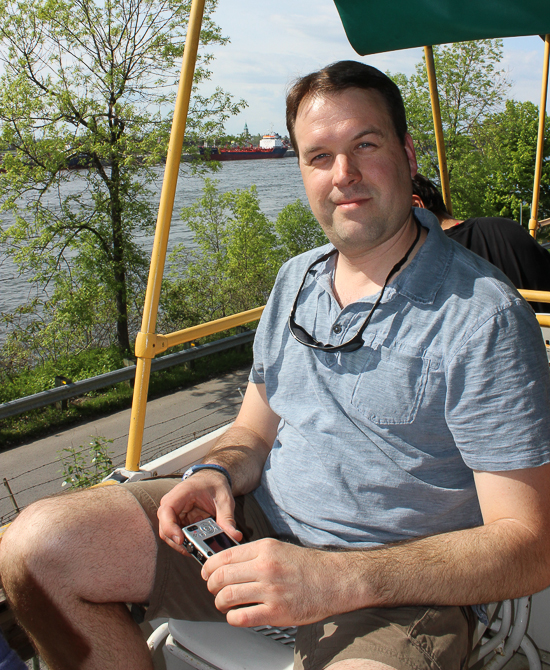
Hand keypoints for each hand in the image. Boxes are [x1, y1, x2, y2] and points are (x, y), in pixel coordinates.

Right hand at [157, 470, 241, 554]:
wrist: (212, 479)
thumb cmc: (215, 485)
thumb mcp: (224, 500)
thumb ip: (227, 519)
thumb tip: (234, 536)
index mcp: (180, 494)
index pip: (166, 512)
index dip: (170, 528)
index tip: (181, 540)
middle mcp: (172, 504)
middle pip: (166, 529)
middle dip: (180, 542)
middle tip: (197, 549)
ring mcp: (174, 514)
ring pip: (171, 535)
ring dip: (185, 542)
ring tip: (202, 542)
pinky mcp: (178, 521)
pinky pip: (179, 535)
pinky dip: (189, 540)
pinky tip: (201, 538)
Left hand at [201, 538, 345, 626]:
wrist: (335, 581)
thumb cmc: (309, 566)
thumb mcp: (279, 548)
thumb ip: (255, 554)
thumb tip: (228, 562)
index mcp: (265, 548)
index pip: (224, 556)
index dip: (209, 566)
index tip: (206, 573)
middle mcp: (265, 567)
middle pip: (221, 576)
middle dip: (211, 585)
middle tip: (213, 589)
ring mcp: (270, 590)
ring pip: (227, 596)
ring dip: (219, 603)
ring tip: (223, 604)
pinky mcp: (276, 612)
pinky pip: (241, 617)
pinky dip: (232, 618)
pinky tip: (236, 615)